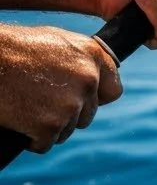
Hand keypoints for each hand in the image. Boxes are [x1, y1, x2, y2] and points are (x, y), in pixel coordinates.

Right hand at [0, 25, 120, 153]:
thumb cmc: (14, 47)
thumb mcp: (56, 40)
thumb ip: (82, 59)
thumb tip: (97, 79)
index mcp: (92, 56)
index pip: (113, 92)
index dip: (96, 98)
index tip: (81, 98)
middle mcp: (87, 80)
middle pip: (87, 115)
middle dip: (66, 113)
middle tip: (38, 98)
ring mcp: (69, 104)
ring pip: (67, 130)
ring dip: (47, 125)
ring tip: (26, 103)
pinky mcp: (49, 125)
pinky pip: (45, 143)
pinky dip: (32, 138)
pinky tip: (19, 119)